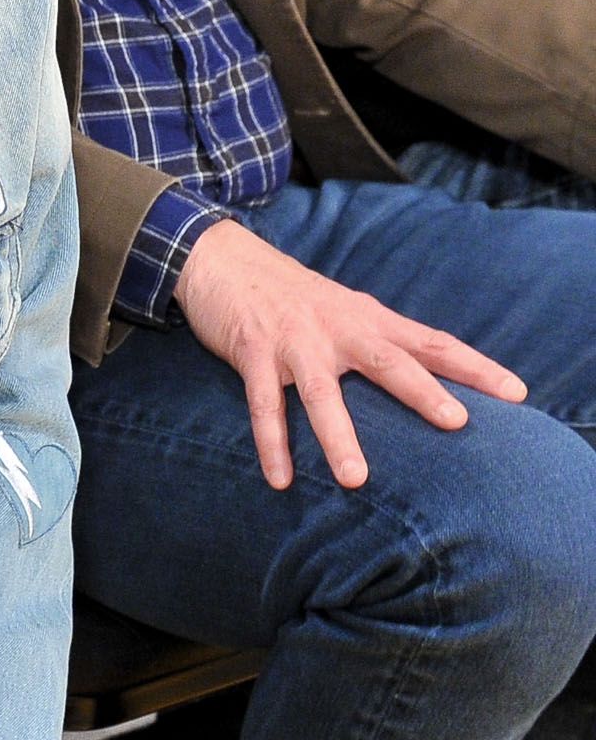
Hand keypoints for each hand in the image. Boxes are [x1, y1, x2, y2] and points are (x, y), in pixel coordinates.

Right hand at [173, 218, 522, 488]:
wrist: (223, 260)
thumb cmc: (290, 295)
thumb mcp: (344, 309)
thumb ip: (379, 342)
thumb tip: (424, 382)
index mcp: (368, 319)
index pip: (432, 342)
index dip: (474, 367)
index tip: (517, 393)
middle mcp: (338, 329)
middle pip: (388, 362)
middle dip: (422, 393)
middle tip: (456, 422)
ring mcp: (294, 342)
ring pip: (322, 392)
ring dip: (338, 436)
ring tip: (355, 479)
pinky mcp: (253, 353)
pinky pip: (264, 406)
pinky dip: (272, 444)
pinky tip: (281, 479)